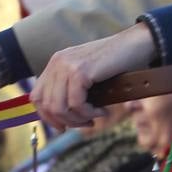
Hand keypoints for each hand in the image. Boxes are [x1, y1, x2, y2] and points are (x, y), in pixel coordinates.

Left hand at [31, 24, 155, 128]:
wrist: (134, 44)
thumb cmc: (115, 62)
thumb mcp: (86, 73)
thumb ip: (71, 89)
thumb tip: (60, 118)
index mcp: (55, 62)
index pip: (37, 96)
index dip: (47, 116)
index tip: (64, 126)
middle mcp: (57, 62)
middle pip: (46, 105)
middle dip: (65, 121)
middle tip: (85, 124)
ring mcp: (67, 65)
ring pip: (59, 108)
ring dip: (78, 119)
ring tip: (95, 117)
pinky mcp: (80, 71)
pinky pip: (76, 104)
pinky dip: (89, 113)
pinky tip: (102, 110)